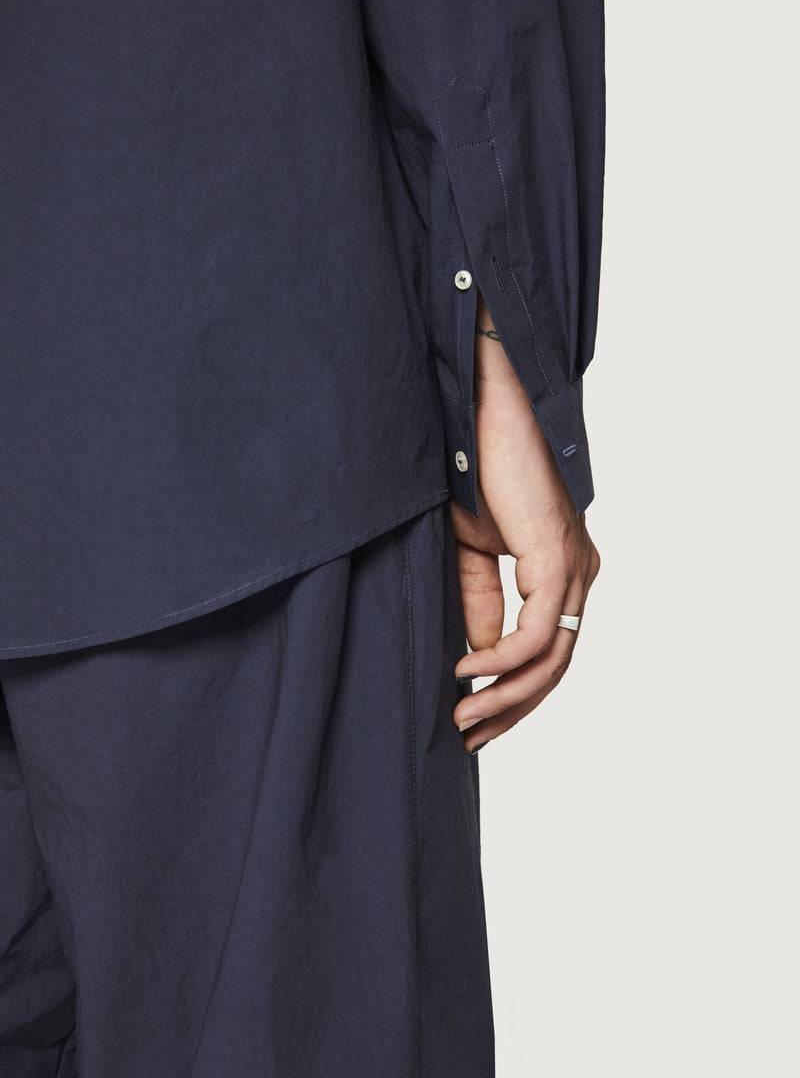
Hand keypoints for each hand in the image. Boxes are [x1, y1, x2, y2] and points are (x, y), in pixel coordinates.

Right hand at [451, 310, 599, 752]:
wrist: (479, 415)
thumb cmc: (474, 472)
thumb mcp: (470, 553)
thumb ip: (481, 604)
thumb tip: (481, 659)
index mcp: (564, 570)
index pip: (550, 651)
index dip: (514, 694)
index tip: (475, 722)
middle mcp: (580, 572)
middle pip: (558, 665)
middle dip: (514, 709)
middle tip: (472, 737)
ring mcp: (575, 566)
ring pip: (553, 658)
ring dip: (507, 695)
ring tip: (464, 716)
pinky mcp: (558, 557)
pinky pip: (538, 631)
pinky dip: (503, 659)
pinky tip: (468, 671)